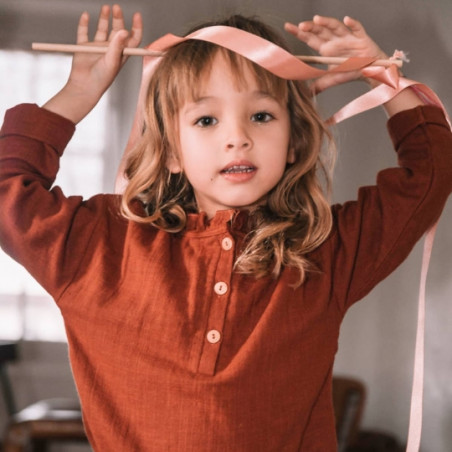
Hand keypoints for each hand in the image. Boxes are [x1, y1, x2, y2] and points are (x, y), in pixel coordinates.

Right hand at [43, 4, 142, 122]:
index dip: (136, 27)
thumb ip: (117, 46)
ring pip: (102, 28)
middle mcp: (110, 49)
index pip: (132, 38)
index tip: (137, 15)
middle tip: (117, 8)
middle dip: (118, 18)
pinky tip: (86, 16)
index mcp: (121, 54)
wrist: (84, 86)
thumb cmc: (102, 79)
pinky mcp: (83, 46)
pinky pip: (83, 32)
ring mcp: (97, 47)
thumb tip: (124, 30)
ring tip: (106, 8)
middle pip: (117, 30)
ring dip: (104, 18)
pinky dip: (84, 23)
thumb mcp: (112, 62)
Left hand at [284, 16, 385, 93]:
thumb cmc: (350, 71)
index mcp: (326, 48)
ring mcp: (347, 37)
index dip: (300, 32)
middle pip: (321, 30)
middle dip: (311, 27)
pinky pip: (357, 28)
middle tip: (300, 26)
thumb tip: (305, 95)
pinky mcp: (361, 37)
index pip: (310, 38)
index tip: (288, 27)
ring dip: (326, 23)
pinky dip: (352, 24)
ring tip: (317, 20)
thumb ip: (318, 85)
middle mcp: (335, 40)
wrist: (369, 71)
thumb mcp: (331, 79)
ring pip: (335, 26)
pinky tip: (347, 20)